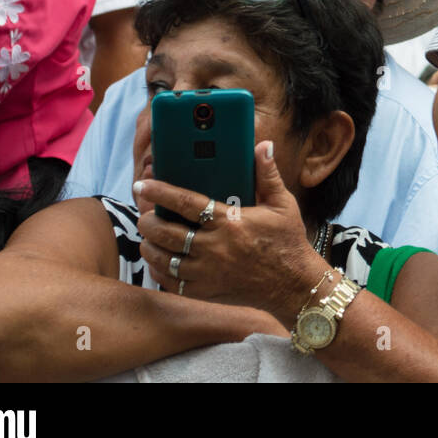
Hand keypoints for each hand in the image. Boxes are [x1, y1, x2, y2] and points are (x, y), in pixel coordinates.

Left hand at [135, 141, 322, 322]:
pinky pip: (172, 282)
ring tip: (148, 237)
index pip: (185, 202)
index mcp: (229, 222)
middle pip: (165, 232)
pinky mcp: (207, 292)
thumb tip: (263, 146)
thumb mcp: (282, 204)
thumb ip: (267, 174)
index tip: (143, 185)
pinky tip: (160, 262)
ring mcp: (208, 272)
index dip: (160, 192)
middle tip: (145, 215)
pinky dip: (160, 272)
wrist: (294, 284)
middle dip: (148, 221)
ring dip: (150, 246)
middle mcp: (214, 247)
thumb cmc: (287, 241)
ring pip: (163, 259)